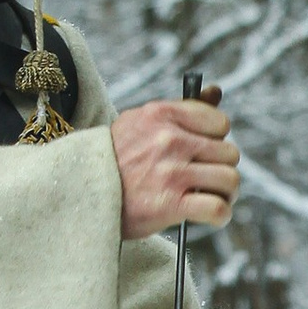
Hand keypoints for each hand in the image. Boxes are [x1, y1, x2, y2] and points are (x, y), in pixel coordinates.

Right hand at [112, 96, 237, 238]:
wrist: (77, 193)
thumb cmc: (114, 160)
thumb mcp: (140, 123)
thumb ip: (180, 109)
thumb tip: (216, 92)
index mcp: (161, 114)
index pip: (219, 122)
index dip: (216, 140)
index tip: (203, 152)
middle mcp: (169, 140)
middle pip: (230, 153)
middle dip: (222, 168)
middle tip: (207, 180)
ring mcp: (170, 172)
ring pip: (230, 180)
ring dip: (226, 193)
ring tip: (211, 197)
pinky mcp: (169, 204)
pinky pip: (217, 208)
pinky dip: (220, 215)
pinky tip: (210, 215)